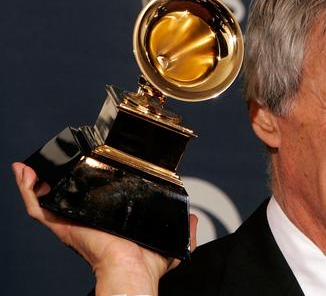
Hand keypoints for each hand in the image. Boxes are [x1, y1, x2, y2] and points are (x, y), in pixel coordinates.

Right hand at [12, 162, 197, 294]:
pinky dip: (27, 189)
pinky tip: (24, 172)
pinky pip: (38, 207)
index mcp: (107, 225)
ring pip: (48, 200)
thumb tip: (193, 217)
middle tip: (56, 162)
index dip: (85, 188)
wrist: (133, 269)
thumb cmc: (148, 264)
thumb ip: (185, 229)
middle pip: (67, 199)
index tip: (84, 169)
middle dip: (58, 180)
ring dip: (37, 181)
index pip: (92, 204)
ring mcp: (72, 223)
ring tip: (32, 164)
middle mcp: (86, 223)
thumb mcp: (172, 243)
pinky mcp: (63, 225)